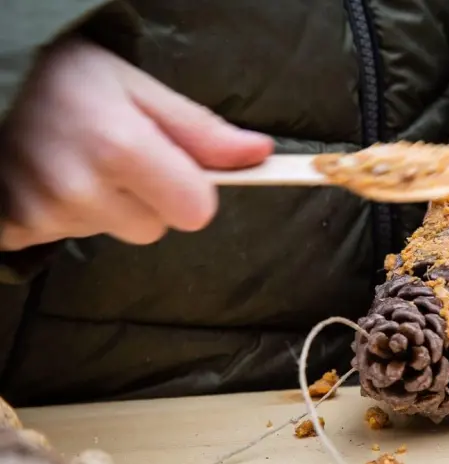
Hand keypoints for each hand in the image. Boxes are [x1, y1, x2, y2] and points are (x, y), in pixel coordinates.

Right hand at [0, 37, 273, 250]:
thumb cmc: (65, 76)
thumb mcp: (139, 88)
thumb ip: (201, 130)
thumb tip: (259, 154)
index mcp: (120, 148)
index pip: (195, 213)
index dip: (192, 191)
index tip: (176, 168)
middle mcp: (78, 190)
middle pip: (153, 229)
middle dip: (146, 198)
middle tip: (114, 154)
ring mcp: (40, 215)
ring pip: (110, 233)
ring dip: (104, 205)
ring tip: (75, 158)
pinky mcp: (13, 229)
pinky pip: (66, 237)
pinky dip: (66, 214)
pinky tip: (49, 178)